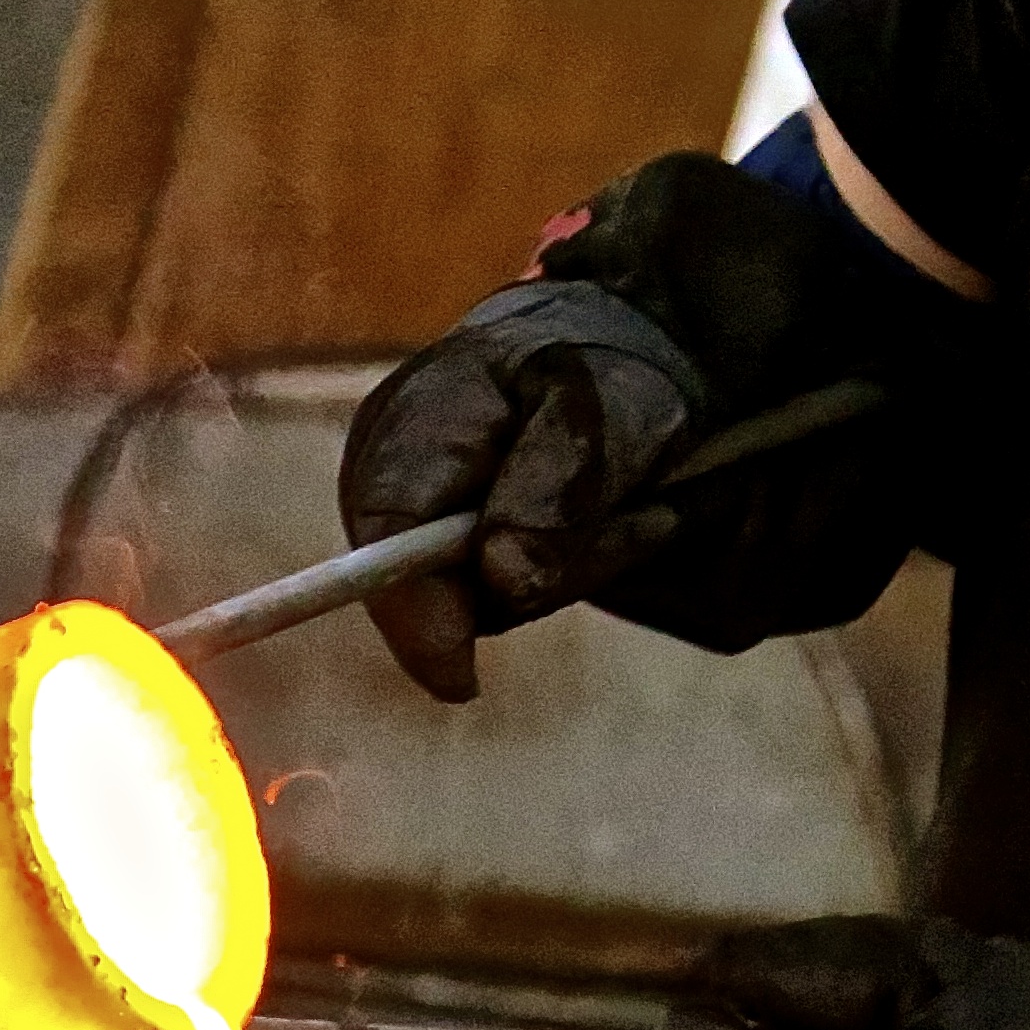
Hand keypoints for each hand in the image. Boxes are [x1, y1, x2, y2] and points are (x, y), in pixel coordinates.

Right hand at [336, 281, 699, 701]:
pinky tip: (612, 518)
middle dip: (541, 576)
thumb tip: (502, 582)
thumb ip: (555, 491)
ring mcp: (418, 512)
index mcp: (416, 423)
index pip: (385, 536)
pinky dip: (566, 567)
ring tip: (635, 505)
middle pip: (432, 586)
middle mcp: (392, 472)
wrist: (612, 350)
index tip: (461, 679)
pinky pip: (502, 591)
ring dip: (569, 567)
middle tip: (645, 519)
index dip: (414, 617)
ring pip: (480, 597)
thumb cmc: (602, 372)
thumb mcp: (602, 416)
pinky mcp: (452, 544)